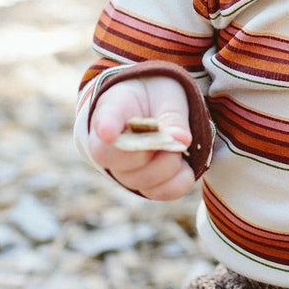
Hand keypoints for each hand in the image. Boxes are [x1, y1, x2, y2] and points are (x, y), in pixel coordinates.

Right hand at [87, 76, 194, 200]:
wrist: (156, 110)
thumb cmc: (156, 98)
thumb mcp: (166, 96)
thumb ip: (171, 116)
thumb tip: (182, 139)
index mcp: (109, 112)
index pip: (104, 122)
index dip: (106, 128)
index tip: (109, 133)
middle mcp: (108, 147)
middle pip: (118, 160)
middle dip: (151, 151)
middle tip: (173, 136)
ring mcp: (124, 171)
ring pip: (139, 181)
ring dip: (167, 166)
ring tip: (177, 148)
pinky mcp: (146, 186)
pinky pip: (160, 192)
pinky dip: (178, 182)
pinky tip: (185, 166)